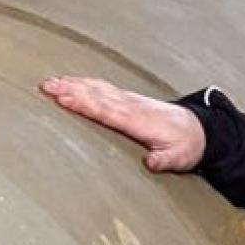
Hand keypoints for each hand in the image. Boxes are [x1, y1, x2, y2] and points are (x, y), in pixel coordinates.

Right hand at [40, 76, 205, 172]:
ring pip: (98, 90)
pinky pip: (104, 88)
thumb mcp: (180, 158)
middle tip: (45, 87)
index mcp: (140, 122)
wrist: (199, 130)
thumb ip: (164, 160)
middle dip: (72, 91)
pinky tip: (71, 81)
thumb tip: (151, 163)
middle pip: (98, 97)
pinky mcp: (129, 100)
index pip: (108, 112)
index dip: (87, 105)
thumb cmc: (186, 146)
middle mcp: (132, 107)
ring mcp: (130, 101)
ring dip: (74, 85)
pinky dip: (86, 83)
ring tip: (49, 82)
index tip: (65, 99)